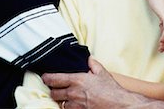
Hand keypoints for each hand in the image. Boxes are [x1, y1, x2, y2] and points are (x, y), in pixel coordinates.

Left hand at [42, 57, 163, 108]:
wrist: (119, 105)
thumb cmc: (111, 90)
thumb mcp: (102, 73)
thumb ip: (93, 64)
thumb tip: (88, 58)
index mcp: (77, 80)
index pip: (54, 79)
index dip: (47, 78)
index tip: (45, 77)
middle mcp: (73, 93)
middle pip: (53, 93)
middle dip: (53, 90)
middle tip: (56, 88)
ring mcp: (75, 105)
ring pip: (60, 103)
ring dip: (61, 100)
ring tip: (66, 97)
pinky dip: (69, 107)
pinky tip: (74, 104)